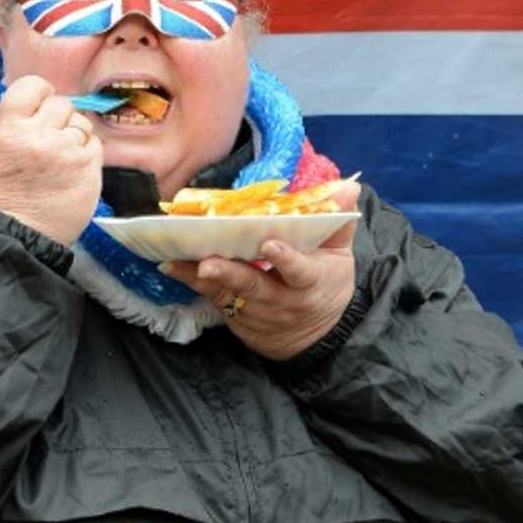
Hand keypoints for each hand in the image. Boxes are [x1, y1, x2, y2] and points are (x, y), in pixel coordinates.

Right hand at [0, 75, 102, 246]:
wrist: (19, 238)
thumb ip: (10, 127)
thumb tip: (31, 109)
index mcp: (10, 130)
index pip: (32, 86)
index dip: (39, 92)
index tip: (40, 103)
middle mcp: (41, 136)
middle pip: (61, 103)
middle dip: (57, 117)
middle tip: (49, 136)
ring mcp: (68, 152)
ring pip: (81, 123)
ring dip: (73, 134)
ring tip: (61, 156)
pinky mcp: (89, 169)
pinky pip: (96, 144)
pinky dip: (87, 152)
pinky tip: (73, 167)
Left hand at [161, 184, 359, 360]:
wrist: (320, 336)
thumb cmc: (327, 282)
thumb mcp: (339, 254)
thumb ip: (337, 220)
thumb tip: (348, 186)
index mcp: (311, 280)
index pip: (299, 270)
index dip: (286, 259)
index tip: (270, 244)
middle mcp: (283, 301)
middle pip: (254, 287)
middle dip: (230, 274)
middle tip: (206, 263)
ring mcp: (259, 315)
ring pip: (228, 296)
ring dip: (200, 279)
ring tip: (174, 262)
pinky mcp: (240, 322)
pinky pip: (215, 302)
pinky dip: (194, 285)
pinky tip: (174, 268)